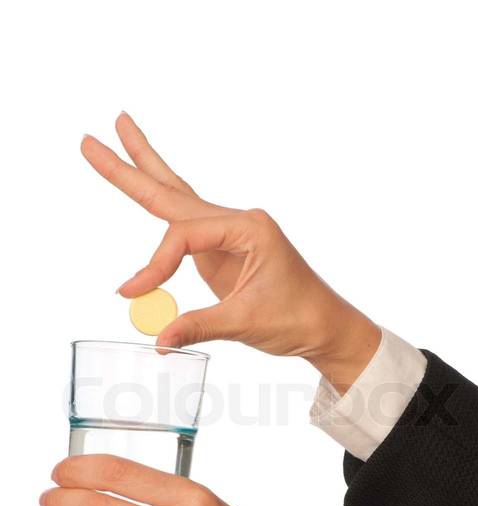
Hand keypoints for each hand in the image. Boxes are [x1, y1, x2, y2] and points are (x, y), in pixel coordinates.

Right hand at [81, 113, 380, 392]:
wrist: (326, 327)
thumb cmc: (299, 317)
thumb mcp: (246, 323)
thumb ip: (198, 327)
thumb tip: (158, 340)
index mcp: (248, 228)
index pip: (184, 237)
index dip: (155, 265)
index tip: (134, 293)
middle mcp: (237, 223)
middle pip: (173, 192)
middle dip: (132, 166)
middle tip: (94, 138)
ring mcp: (228, 236)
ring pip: (177, 200)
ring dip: (145, 171)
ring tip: (116, 134)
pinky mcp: (221, 253)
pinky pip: (182, 229)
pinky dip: (159, 205)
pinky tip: (144, 179)